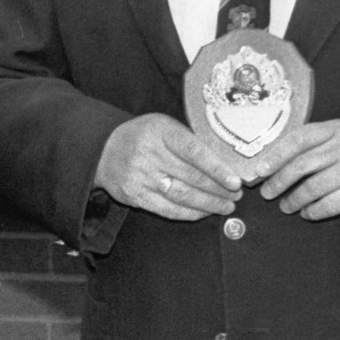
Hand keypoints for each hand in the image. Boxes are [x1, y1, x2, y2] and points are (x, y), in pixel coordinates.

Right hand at [93, 113, 244, 220]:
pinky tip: (204, 212)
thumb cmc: (142, 137)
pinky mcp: (135, 196)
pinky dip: (190, 213)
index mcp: (160, 132)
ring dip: (209, 204)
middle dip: (219, 189)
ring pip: (183, 196)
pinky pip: (168, 209)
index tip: (235, 181)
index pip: (194, 152)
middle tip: (237, 195)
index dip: (217, 168)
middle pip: (192, 177)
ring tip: (226, 206)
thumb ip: (188, 140)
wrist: (102, 150)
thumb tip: (225, 163)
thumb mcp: (163, 126)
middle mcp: (149, 154)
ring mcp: (141, 177)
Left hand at [258, 121, 339, 218]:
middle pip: (302, 165)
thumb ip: (319, 142)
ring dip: (295, 200)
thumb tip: (278, 157)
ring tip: (287, 206)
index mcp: (338, 129)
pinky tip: (308, 214)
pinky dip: (315, 211)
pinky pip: (331, 204)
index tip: (260, 169)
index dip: (276, 154)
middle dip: (279, 181)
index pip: (299, 139)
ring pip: (314, 187)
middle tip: (267, 193)